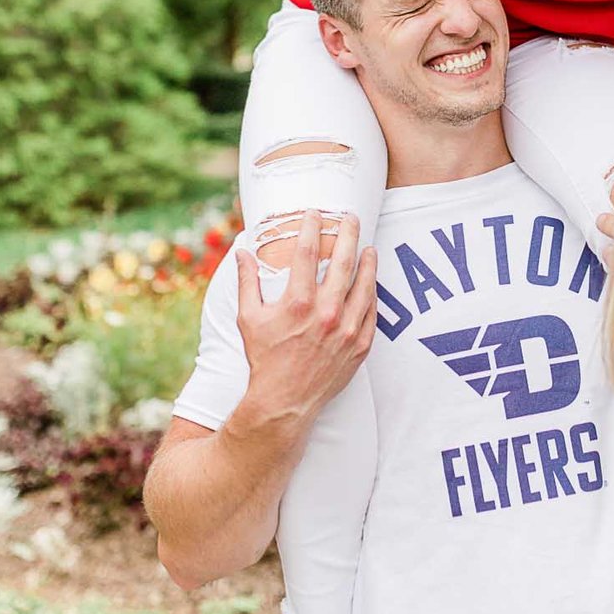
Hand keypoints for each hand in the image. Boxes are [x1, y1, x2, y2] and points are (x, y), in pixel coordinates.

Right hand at [237, 213, 378, 426]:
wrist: (284, 401)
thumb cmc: (264, 358)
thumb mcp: (249, 318)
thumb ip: (247, 282)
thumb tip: (241, 251)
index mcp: (297, 302)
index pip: (307, 252)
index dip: (312, 227)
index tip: (315, 213)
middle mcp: (326, 313)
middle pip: (343, 261)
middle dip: (347, 234)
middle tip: (351, 217)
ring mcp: (347, 329)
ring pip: (365, 284)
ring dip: (367, 261)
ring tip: (367, 246)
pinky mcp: (361, 344)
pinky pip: (372, 311)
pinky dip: (372, 293)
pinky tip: (371, 281)